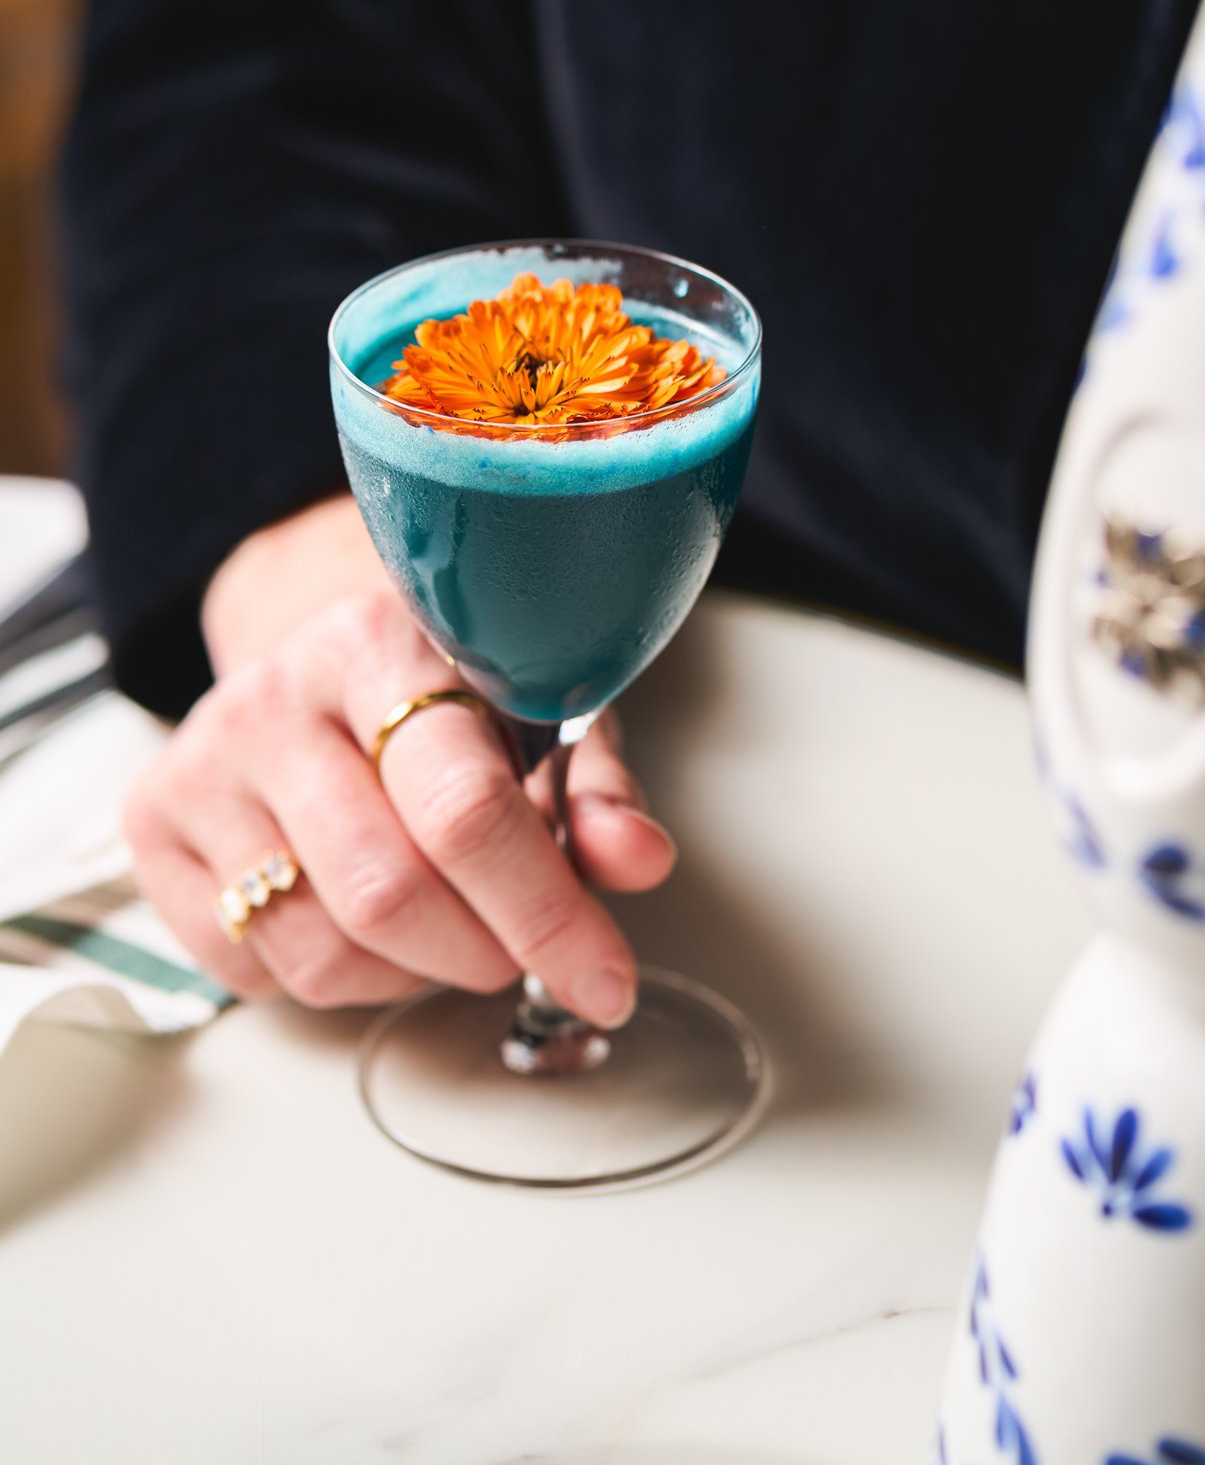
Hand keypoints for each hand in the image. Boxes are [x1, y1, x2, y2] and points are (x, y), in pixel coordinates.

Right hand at [123, 500, 675, 1017]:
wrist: (316, 651)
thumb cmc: (439, 688)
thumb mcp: (534, 710)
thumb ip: (590, 788)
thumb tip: (636, 861)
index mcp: (378, 643)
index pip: (463, 807)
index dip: (545, 912)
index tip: (604, 977)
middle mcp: (273, 697)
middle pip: (389, 893)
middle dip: (485, 951)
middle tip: (523, 944)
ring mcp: (202, 766)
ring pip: (324, 952)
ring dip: (415, 972)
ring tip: (445, 916)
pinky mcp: (152, 830)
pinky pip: (260, 973)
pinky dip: (339, 978)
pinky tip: (361, 914)